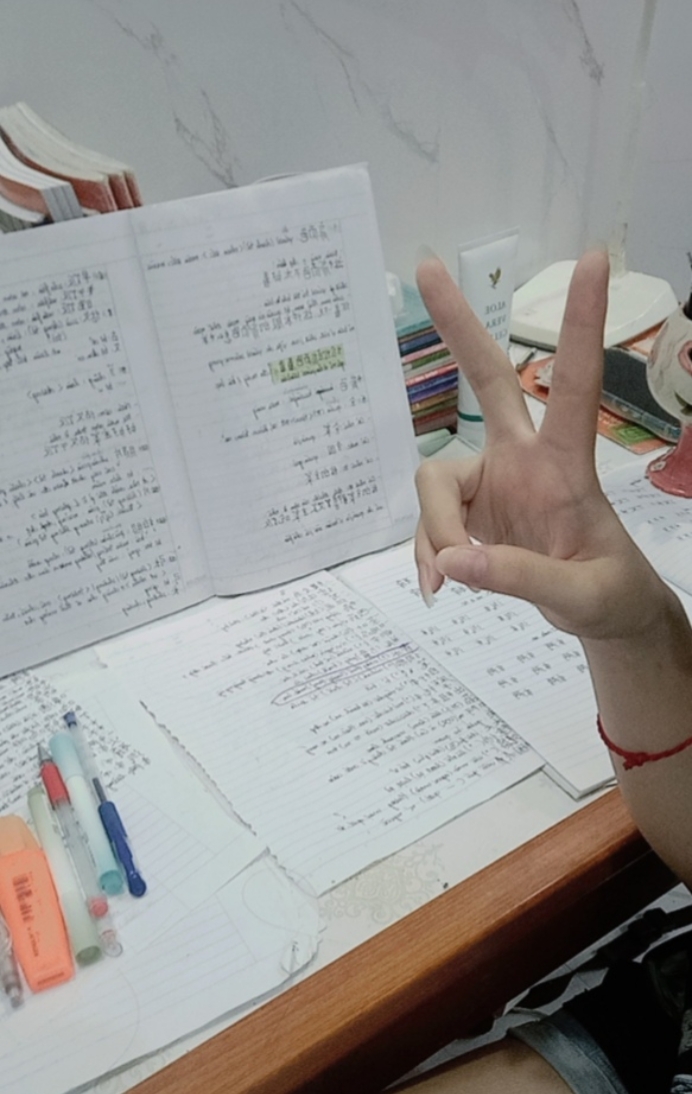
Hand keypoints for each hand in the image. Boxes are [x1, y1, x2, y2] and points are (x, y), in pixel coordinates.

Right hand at [414, 250, 664, 639]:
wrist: (602, 617)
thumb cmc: (609, 594)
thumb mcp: (581, 596)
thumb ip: (520, 577)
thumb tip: (453, 561)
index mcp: (564, 463)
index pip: (573, 384)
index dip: (581, 323)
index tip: (593, 260)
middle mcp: (522, 459)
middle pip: (486, 379)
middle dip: (457, 327)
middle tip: (426, 267)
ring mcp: (493, 482)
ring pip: (435, 479)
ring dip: (432, 529)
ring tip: (446, 581)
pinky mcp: (472, 510)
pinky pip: (431, 522)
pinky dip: (428, 553)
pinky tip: (438, 585)